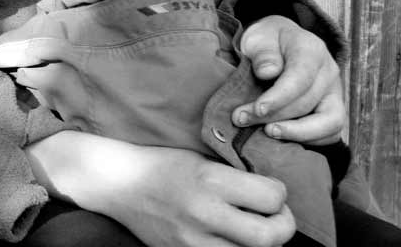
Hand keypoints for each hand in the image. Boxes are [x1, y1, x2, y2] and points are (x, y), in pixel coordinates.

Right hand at [80, 141, 295, 246]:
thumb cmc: (162, 166)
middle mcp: (203, 213)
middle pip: (270, 236)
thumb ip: (238, 180)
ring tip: (251, 228)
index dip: (279, 195)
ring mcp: (192, 240)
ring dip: (260, 242)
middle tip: (274, 217)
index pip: (273, 197)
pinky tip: (230, 238)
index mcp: (210, 180)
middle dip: (282, 226)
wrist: (118, 183)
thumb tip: (276, 198)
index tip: (270, 192)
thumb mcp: (203, 161)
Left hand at [234, 15, 344, 144]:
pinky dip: (307, 140)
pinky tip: (281, 138)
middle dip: (274, 116)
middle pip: (307, 102)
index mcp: (311, 50)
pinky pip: (330, 133)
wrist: (279, 44)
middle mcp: (329, 72)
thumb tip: (267, 72)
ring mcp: (334, 93)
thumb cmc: (267, 42)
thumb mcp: (259, 39)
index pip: (300, 78)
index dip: (278, 97)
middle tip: (242, 120)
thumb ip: (263, 53)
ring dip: (296, 133)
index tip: (257, 109)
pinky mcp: (333, 110)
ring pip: (329, 123)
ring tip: (267, 133)